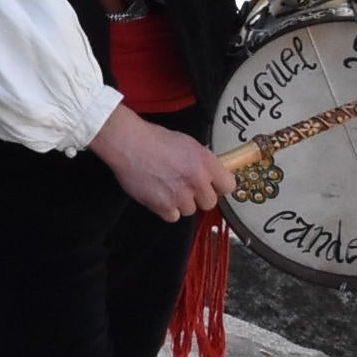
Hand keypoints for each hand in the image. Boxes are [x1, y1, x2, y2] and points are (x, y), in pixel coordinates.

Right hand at [87, 106, 230, 221]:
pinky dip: (165, 209)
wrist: (128, 143)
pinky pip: (172, 216)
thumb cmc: (153, 139)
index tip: (212, 186)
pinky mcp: (163, 205)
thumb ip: (202, 161)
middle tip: (184, 186)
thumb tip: (210, 174)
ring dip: (180, 203)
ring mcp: (180, 194)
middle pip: (209, 202)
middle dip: (198, 196)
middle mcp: (196, 179)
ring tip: (166, 187)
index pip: (228, 186)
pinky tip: (158, 194)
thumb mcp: (187, 143)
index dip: (218, 186)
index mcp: (205, 161)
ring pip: (190, 210)